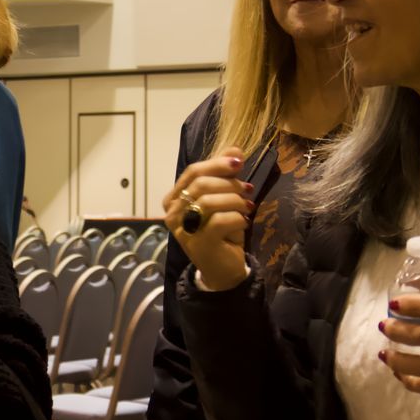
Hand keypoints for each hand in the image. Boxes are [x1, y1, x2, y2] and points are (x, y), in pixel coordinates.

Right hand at [162, 147, 253, 291]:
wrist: (223, 269)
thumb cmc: (222, 232)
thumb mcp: (225, 198)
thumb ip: (226, 173)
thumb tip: (235, 149)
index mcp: (174, 199)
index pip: (192, 171)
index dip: (217, 163)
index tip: (239, 162)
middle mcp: (173, 213)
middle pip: (201, 184)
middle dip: (229, 183)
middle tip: (247, 189)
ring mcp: (184, 229)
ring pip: (210, 201)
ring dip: (235, 200)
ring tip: (247, 207)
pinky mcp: (198, 243)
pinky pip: (220, 220)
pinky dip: (237, 218)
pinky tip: (243, 222)